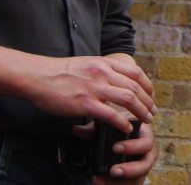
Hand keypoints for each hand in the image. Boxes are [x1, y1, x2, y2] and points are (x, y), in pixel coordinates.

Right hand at [18, 54, 156, 130]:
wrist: (38, 76)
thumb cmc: (59, 72)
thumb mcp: (87, 64)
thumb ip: (103, 71)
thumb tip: (115, 80)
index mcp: (104, 63)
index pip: (136, 72)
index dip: (148, 86)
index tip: (151, 96)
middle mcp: (103, 73)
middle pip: (135, 87)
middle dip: (148, 101)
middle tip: (152, 112)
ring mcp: (95, 87)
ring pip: (128, 99)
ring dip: (140, 112)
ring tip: (145, 120)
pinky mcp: (85, 103)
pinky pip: (110, 114)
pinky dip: (122, 122)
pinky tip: (126, 129)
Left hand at [91, 120, 157, 183]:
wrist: (127, 133)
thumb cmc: (121, 127)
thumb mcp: (111, 124)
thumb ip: (95, 128)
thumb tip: (77, 130)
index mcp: (145, 136)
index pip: (146, 142)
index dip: (132, 146)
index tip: (115, 148)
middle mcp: (148, 153)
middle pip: (146, 164)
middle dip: (130, 168)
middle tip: (113, 170)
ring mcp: (144, 166)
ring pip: (139, 178)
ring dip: (121, 181)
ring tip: (101, 180)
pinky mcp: (137, 176)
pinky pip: (131, 184)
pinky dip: (116, 184)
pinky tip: (101, 182)